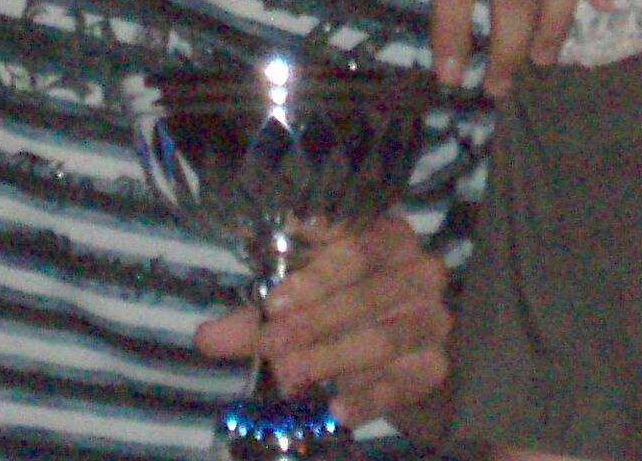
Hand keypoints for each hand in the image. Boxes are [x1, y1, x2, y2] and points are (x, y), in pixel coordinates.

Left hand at [194, 216, 450, 431]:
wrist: (397, 355)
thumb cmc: (341, 309)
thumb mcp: (299, 303)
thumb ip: (256, 316)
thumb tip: (206, 337)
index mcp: (383, 234)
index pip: (352, 243)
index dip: (313, 273)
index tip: (273, 300)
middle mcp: (417, 268)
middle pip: (364, 292)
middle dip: (312, 321)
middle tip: (270, 343)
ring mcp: (432, 317)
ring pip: (380, 337)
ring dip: (331, 357)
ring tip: (290, 376)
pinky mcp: (436, 363)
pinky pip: (402, 381)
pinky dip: (368, 397)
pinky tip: (336, 409)